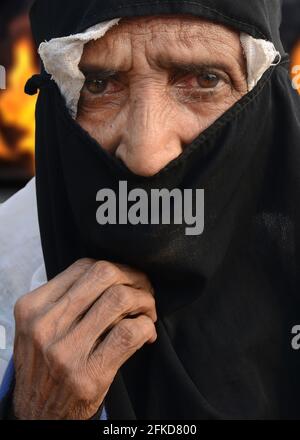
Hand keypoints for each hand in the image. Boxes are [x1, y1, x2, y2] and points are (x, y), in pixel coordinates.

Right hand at [13, 259, 156, 418]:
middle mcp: (45, 326)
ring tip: (148, 312)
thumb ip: (66, 300)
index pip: (84, 267)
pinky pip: (129, 333)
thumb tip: (114, 276)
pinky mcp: (87, 375)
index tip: (128, 280)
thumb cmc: (44, 366)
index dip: (115, 269)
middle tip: (145, 291)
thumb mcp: (39, 327)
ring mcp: (65, 352)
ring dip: (144, 301)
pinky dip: (146, 327)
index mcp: (32, 308)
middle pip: (104, 275)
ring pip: (119, 299)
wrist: (37, 415)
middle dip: (134, 278)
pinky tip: (146, 333)